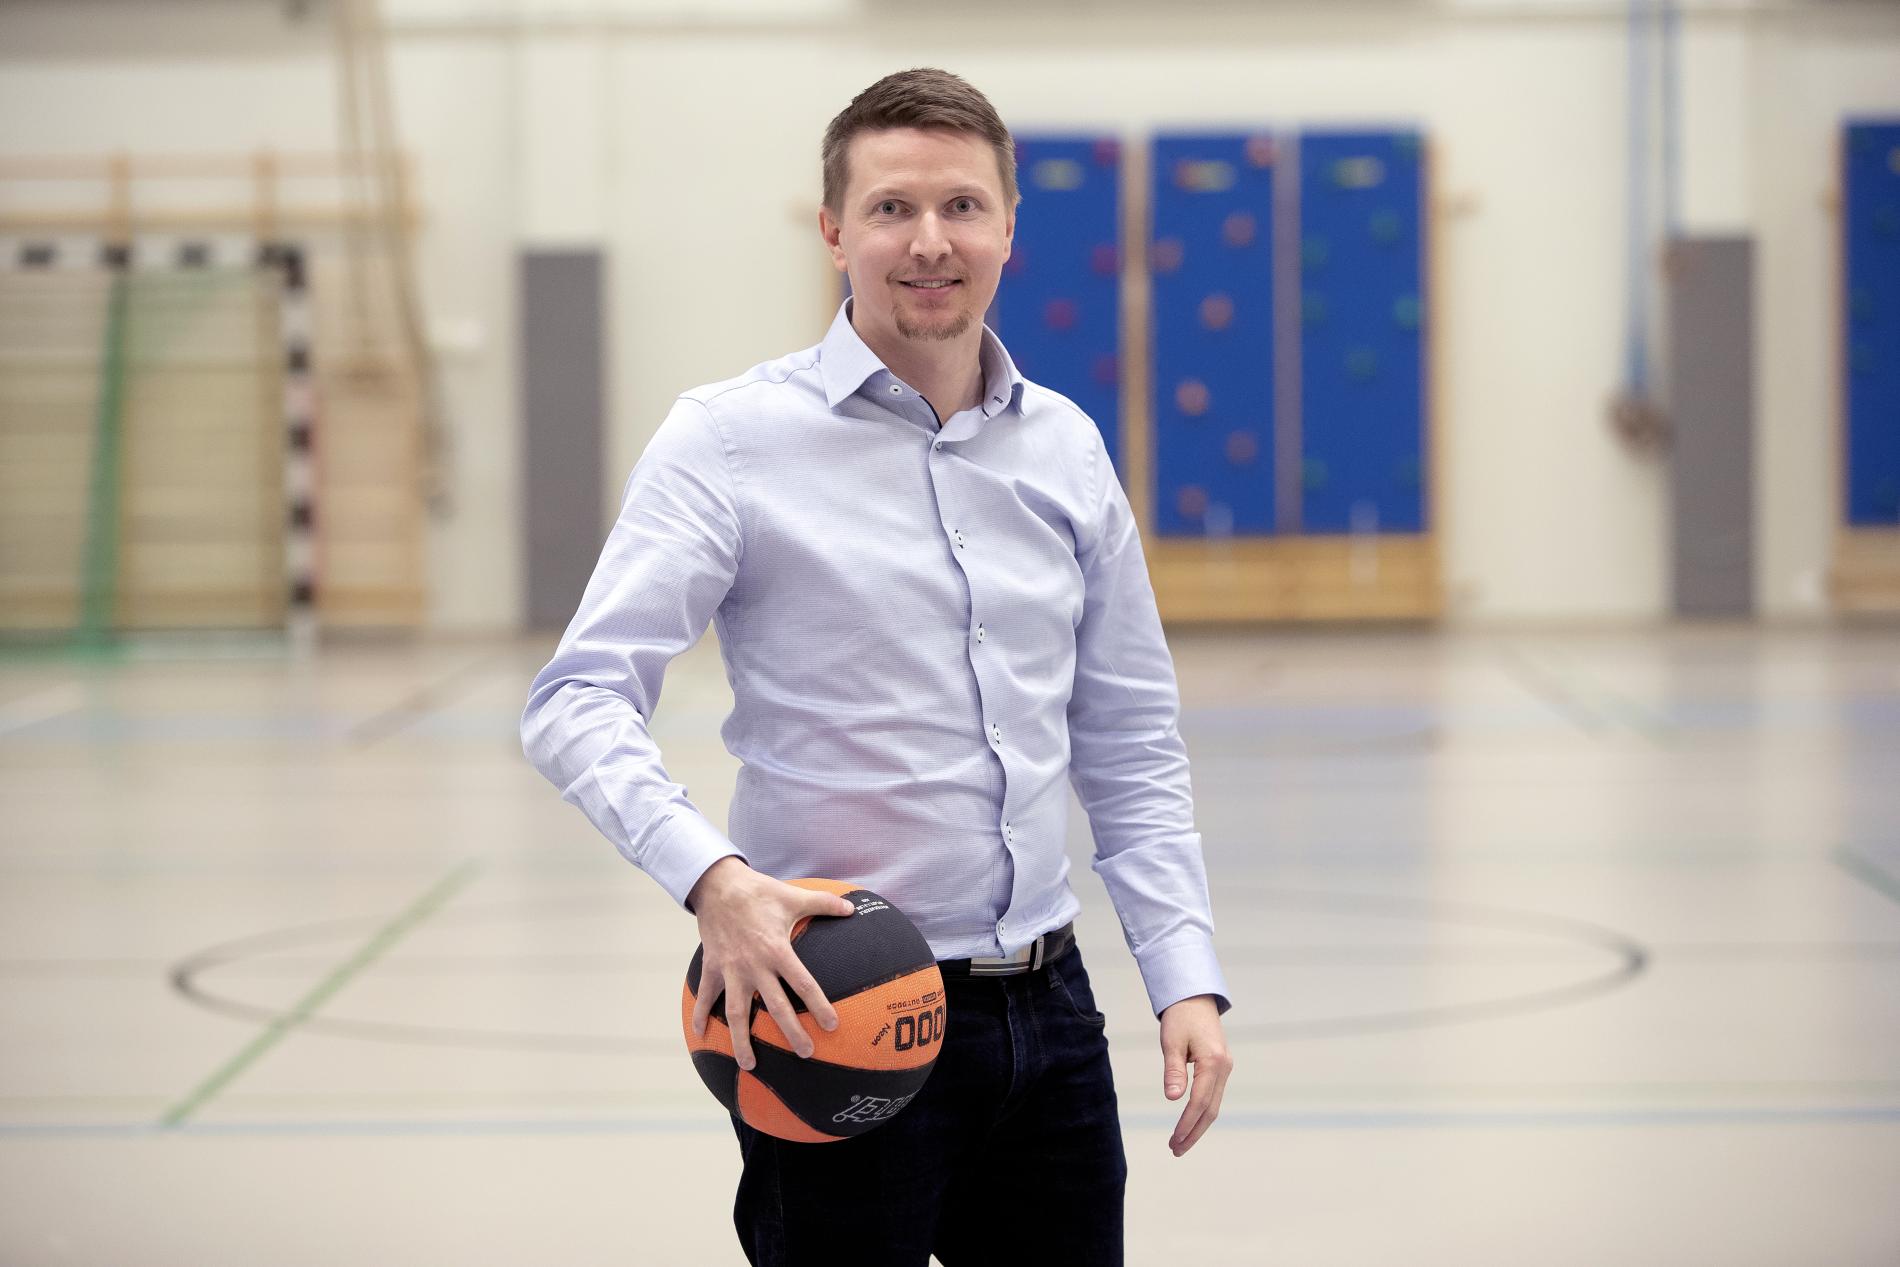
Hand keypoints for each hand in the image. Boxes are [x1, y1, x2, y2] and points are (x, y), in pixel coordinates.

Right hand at [687, 858, 855, 1070]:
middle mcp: (754, 965)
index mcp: (777, 950)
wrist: (717, 884)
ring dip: (741, 1040)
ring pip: (736, 1012)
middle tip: (806, 1054)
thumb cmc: (758, 891)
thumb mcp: (794, 896)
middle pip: (775, 1006)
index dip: (818, 1005)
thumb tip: (852, 909)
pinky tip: (700, 1035)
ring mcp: (731, 969)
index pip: (802, 983)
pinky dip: (700, 1014)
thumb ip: (824, 904)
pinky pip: (705, 995)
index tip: (831, 1026)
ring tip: (749, 1065)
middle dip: (791, 1032)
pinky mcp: (712, 966)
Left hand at [1158, 994, 1231, 1156]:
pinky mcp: (1220, 1067)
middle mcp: (1224, 1068)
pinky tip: (1190, 1123)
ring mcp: (1225, 1068)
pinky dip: (1202, 1112)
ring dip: (1198, 1125)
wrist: (1195, 998)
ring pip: (1213, 1105)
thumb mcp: (1172, 1041)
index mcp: (1214, 1062)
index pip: (1199, 1102)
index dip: (1187, 1124)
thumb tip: (1173, 1099)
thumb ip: (1173, 1070)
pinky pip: (1213, 1096)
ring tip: (1180, 1142)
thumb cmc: (1181, 1017)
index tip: (1174, 1140)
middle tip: (1176, 1150)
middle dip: (1194, 1132)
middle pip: (1210, 1110)